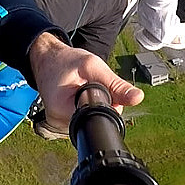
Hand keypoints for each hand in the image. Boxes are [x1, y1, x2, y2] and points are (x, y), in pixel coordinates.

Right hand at [29, 33, 143, 135]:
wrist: (46, 59)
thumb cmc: (64, 61)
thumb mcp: (92, 65)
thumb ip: (115, 84)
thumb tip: (137, 98)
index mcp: (63, 110)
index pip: (99, 119)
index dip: (110, 106)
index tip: (105, 89)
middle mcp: (58, 122)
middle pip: (96, 121)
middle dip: (103, 104)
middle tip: (93, 84)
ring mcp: (60, 124)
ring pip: (91, 120)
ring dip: (95, 105)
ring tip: (85, 87)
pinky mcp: (63, 122)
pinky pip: (84, 118)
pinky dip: (88, 107)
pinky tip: (82, 94)